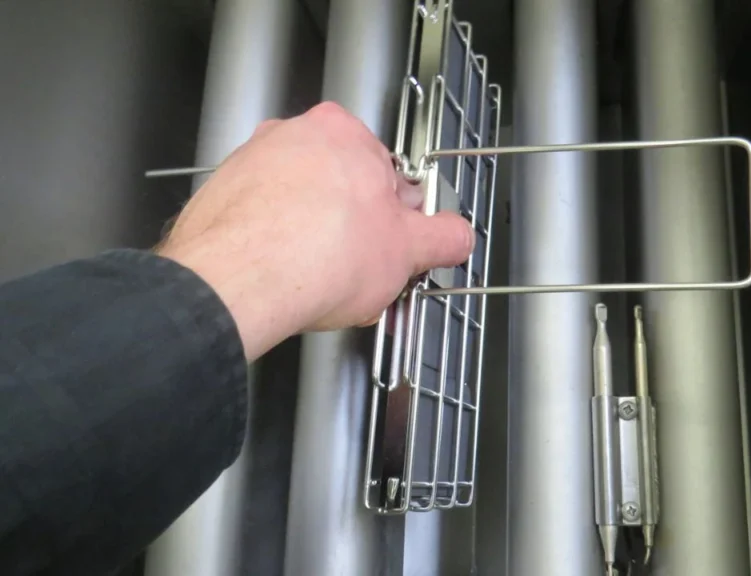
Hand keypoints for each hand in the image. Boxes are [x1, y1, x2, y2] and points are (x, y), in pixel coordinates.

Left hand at [157, 102, 473, 359]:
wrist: (236, 283)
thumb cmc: (318, 254)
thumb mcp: (408, 252)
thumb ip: (443, 238)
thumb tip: (457, 237)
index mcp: (345, 133)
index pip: (389, 176)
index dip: (398, 221)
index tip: (397, 248)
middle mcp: (294, 135)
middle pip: (342, 188)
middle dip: (355, 231)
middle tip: (363, 272)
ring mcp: (251, 162)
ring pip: (300, 205)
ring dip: (315, 240)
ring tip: (323, 284)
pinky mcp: (219, 195)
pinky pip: (262, 221)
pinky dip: (276, 246)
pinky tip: (286, 280)